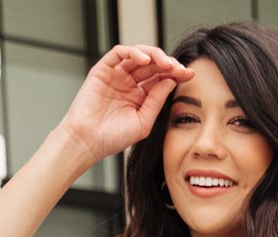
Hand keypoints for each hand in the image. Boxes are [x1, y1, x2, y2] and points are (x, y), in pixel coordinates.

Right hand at [60, 43, 193, 165]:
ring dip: (154, 55)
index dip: (175, 74)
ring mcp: (116, 75)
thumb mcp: (143, 122)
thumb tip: (172, 80)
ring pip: (138, 55)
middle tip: (179, 68)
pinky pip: (119, 54)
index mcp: (140, 96)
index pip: (160, 78)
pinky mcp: (102, 70)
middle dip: (168, 63)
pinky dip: (133, 52)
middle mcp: (129, 83)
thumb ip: (157, 100)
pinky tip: (145, 60)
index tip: (189, 74)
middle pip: (152, 64)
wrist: (87, 142)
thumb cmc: (112, 138)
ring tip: (165, 63)